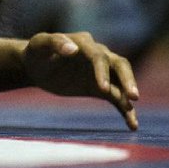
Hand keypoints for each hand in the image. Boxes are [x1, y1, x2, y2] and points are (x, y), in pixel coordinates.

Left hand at [22, 32, 139, 129]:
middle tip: (133, 96)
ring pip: (121, 82)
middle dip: (127, 80)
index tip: (103, 88)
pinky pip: (117, 98)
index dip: (102, 71)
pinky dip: (125, 110)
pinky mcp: (100, 88)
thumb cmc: (36, 51)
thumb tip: (73, 49)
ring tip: (132, 117)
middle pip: (120, 65)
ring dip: (128, 97)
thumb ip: (54, 43)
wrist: (35, 66)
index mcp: (84, 43)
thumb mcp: (39, 44)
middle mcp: (98, 55)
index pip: (99, 56)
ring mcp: (101, 72)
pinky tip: (132, 125)